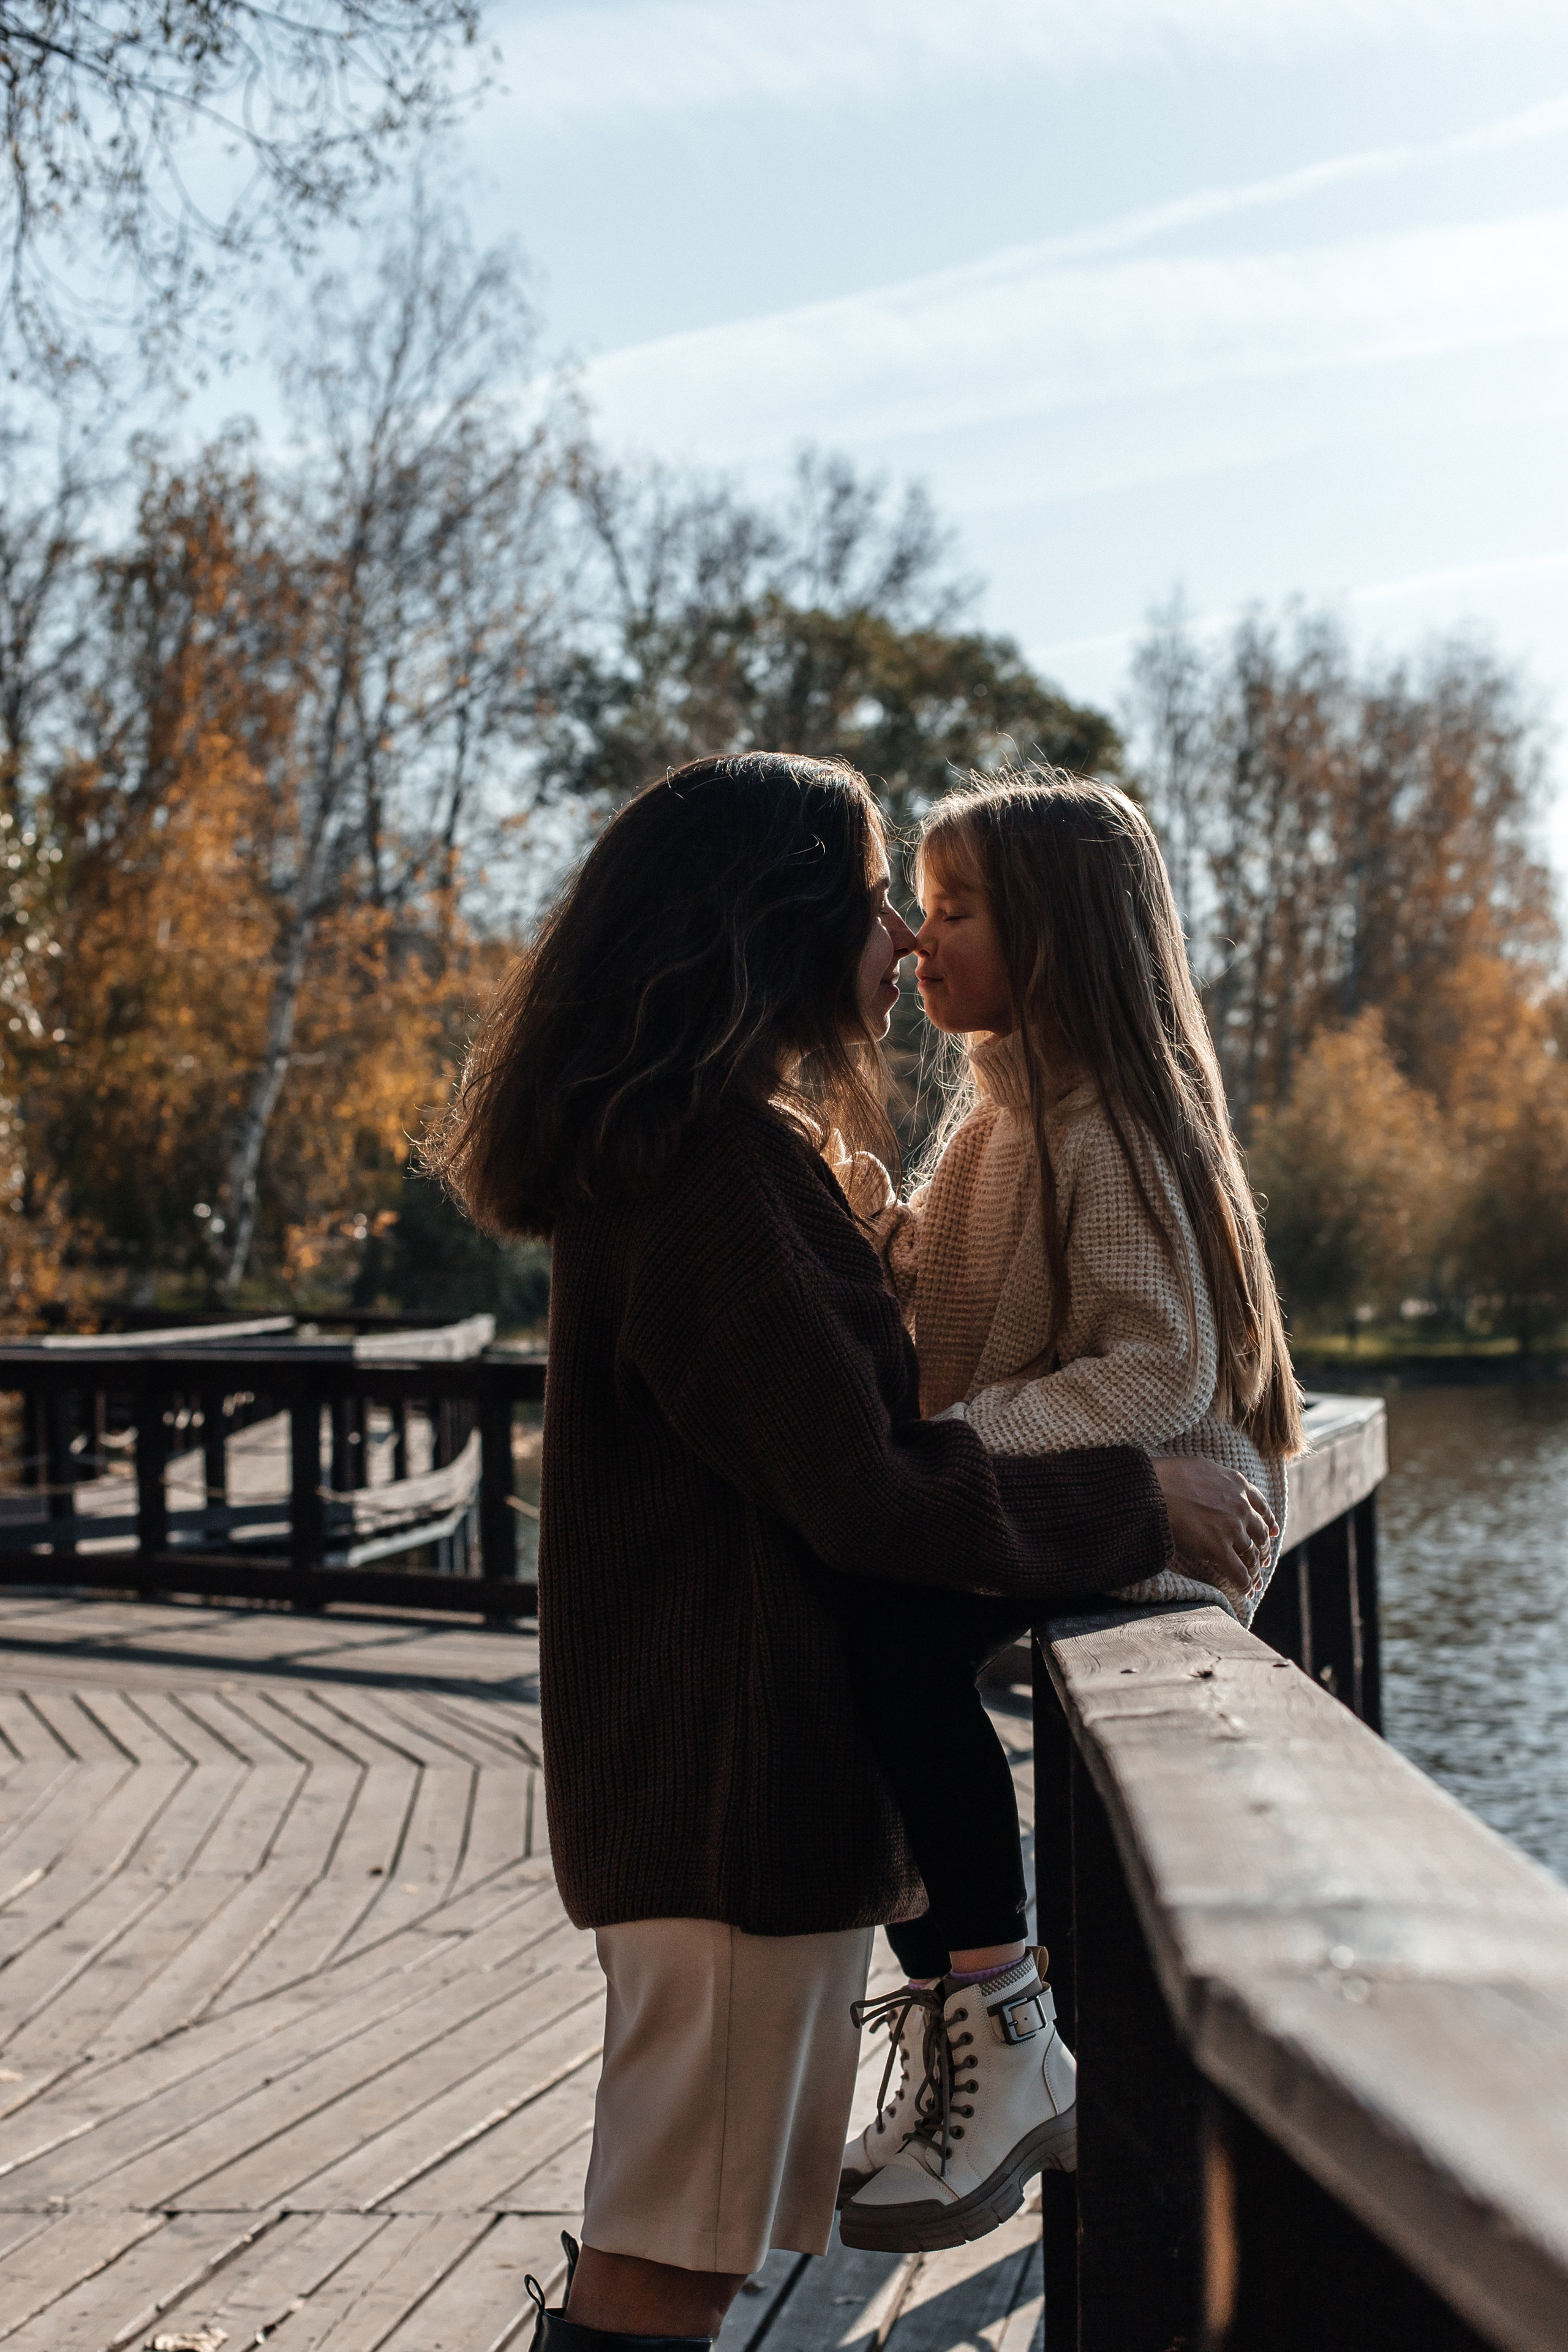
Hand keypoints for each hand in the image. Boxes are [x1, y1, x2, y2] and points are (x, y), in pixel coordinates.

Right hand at [1151, 1455, 1276, 1614]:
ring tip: (1254, 1582)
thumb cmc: (1168, 1475)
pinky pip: (1238, 1572)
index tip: (1273, 1533)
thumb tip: (1215, 1489)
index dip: (1268, 1522)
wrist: (1153, 1488)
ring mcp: (1231, 1527)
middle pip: (1260, 1533)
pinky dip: (1244, 1584)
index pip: (1261, 1506)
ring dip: (1255, 1571)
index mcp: (1237, 1484)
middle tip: (1263, 1561)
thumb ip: (1218, 1480)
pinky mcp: (1218, 1547)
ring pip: (1251, 1555)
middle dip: (1263, 1550)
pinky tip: (1245, 1592)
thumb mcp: (1202, 1468)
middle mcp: (1240, 1506)